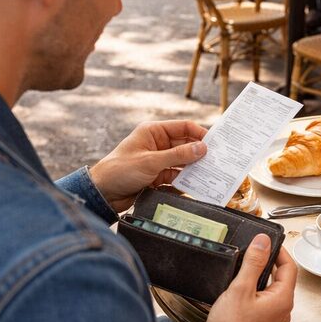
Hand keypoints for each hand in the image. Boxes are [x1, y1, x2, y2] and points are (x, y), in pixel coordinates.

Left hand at [89, 120, 207, 212]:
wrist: (102, 193)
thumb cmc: (120, 170)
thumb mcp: (151, 161)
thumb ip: (178, 155)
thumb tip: (202, 148)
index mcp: (154, 132)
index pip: (183, 128)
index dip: (199, 134)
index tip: (214, 144)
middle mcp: (158, 144)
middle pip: (185, 146)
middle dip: (200, 153)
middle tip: (218, 161)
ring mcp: (158, 161)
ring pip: (183, 162)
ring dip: (195, 168)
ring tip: (212, 175)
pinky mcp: (157, 177)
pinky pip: (177, 177)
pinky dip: (186, 181)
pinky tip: (198, 186)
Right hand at [200, 237, 296, 321]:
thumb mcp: (240, 289)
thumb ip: (253, 263)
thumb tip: (263, 242)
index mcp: (283, 300)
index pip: (290, 267)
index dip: (279, 251)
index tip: (267, 242)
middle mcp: (283, 311)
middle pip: (283, 279)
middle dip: (269, 264)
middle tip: (254, 252)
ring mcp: (274, 320)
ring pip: (273, 291)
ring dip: (262, 278)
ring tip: (244, 269)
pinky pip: (265, 303)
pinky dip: (256, 292)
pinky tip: (240, 291)